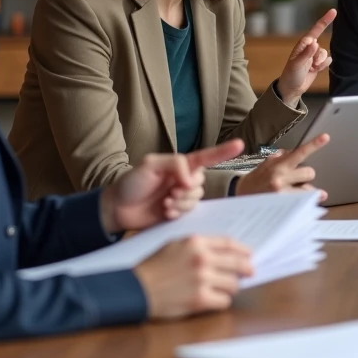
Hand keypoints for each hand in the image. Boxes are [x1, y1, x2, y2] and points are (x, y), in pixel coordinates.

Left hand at [100, 139, 244, 233]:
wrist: (117, 209)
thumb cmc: (131, 183)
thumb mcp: (150, 165)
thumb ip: (175, 165)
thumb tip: (191, 179)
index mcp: (180, 165)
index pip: (206, 157)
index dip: (223, 151)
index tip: (240, 145)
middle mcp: (184, 179)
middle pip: (201, 182)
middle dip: (187, 189)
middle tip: (170, 193)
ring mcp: (181, 196)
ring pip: (196, 198)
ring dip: (181, 202)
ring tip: (164, 204)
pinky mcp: (178, 213)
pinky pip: (189, 212)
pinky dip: (178, 212)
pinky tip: (165, 212)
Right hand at [134, 236, 253, 319]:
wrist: (135, 289)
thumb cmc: (154, 267)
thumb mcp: (175, 245)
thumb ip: (199, 245)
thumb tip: (223, 251)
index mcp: (196, 242)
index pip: (229, 243)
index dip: (243, 250)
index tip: (249, 255)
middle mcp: (202, 258)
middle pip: (237, 263)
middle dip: (246, 269)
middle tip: (249, 273)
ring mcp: (202, 279)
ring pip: (233, 284)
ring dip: (231, 287)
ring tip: (224, 289)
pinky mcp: (200, 299)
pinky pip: (224, 301)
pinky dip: (222, 301)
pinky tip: (215, 300)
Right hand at [235, 133, 329, 199]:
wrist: (239, 196)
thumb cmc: (255, 180)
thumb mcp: (266, 164)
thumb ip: (282, 157)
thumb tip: (294, 152)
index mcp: (277, 166)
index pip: (299, 153)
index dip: (313, 145)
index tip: (325, 137)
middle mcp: (281, 179)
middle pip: (310, 172)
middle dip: (305, 175)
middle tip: (296, 179)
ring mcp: (283, 195)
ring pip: (309, 190)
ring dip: (305, 189)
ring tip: (293, 191)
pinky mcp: (284, 207)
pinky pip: (304, 203)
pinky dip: (305, 202)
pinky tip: (301, 202)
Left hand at [277, 9, 336, 102]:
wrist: (292, 88)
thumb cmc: (291, 74)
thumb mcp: (296, 64)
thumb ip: (306, 53)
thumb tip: (315, 42)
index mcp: (303, 45)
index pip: (316, 30)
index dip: (325, 20)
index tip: (334, 11)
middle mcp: (309, 48)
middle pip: (322, 46)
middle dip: (318, 56)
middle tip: (311, 64)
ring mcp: (314, 56)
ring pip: (325, 54)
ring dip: (320, 62)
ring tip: (312, 68)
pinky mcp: (318, 63)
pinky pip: (327, 60)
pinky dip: (323, 66)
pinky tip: (315, 70)